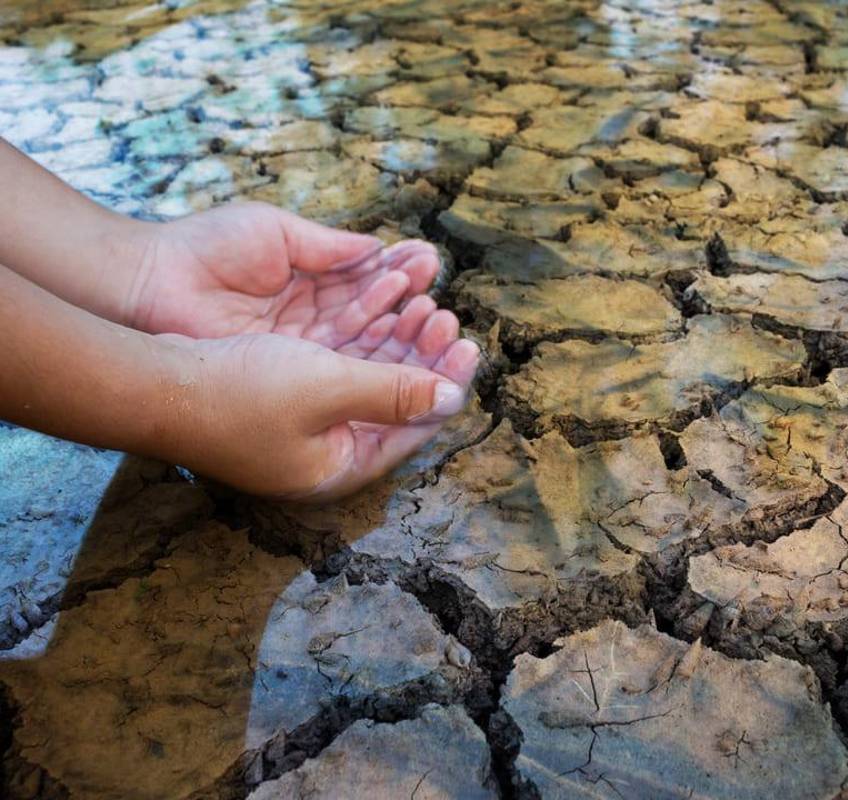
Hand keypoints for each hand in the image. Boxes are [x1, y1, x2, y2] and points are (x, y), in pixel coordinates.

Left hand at [126, 202, 441, 351]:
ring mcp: (302, 350)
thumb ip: (329, 247)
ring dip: (401, 334)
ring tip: (432, 317)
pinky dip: (374, 357)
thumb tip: (379, 250)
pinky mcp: (290, 375)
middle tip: (440, 300)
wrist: (151, 284)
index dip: (400, 274)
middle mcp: (312, 320)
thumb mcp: (275, 234)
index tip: (429, 263)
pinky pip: (342, 368)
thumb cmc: (204, 250)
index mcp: (309, 281)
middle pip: (375, 319)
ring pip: (365, 346)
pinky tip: (402, 341)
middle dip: (411, 308)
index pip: (368, 282)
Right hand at [159, 308, 478, 500]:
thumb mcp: (328, 389)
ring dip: (396, 340)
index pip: (414, 428)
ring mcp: (304, 426)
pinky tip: (382, 305)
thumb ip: (394, 392)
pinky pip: (340, 364)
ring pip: (369, 378)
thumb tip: (453, 398)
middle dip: (423, 356)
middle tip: (448, 317)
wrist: (153, 382)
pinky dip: (362, 337)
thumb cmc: (238, 393)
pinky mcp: (284, 396)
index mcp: (342, 466)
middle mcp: (327, 452)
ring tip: (423, 302)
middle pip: (396, 401)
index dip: (446, 384)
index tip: (471, 345)